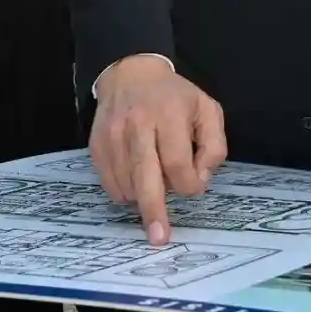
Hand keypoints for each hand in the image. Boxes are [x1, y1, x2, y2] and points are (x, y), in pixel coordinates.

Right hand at [90, 55, 226, 245]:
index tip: (195, 185)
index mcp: (169, 115)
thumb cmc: (174, 97)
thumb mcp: (207, 110)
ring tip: (154, 186)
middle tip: (160, 238)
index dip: (189, 183)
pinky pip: (109, 183)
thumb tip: (200, 178)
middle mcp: (137, 125)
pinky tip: (136, 182)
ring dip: (143, 198)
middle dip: (154, 211)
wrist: (129, 73)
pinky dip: (124, 193)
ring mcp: (113, 136)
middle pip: (145, 177)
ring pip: (127, 184)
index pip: (178, 163)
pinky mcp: (96, 146)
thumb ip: (214, 145)